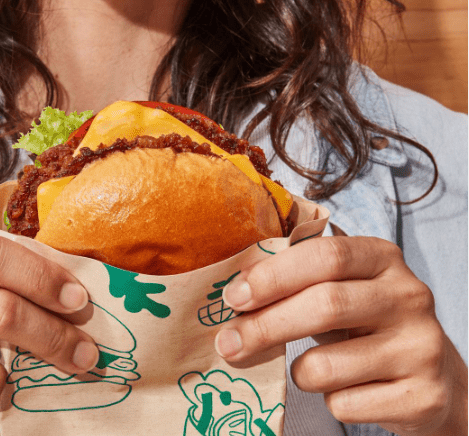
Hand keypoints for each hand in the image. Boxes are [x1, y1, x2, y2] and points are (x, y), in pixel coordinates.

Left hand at [214, 235, 467, 435]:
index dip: (273, 275)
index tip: (234, 297)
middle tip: (229, 342)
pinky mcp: (422, 397)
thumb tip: (233, 292)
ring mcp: (421, 348)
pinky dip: (329, 400)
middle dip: (265, 325)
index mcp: (383, 257)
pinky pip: (345, 405)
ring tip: (305, 369)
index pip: (325, 255)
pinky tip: (344, 389)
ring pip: (327, 365)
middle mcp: (409, 296)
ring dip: (298, 371)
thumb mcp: (340, 288)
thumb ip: (296, 280)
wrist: (431, 376)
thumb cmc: (364, 322)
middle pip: (325, 305)